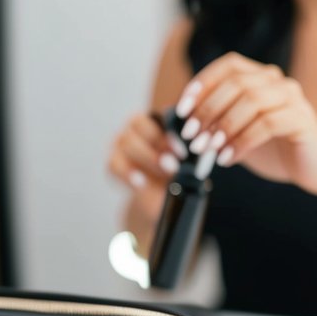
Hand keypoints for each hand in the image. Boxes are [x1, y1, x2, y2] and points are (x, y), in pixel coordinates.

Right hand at [106, 111, 178, 254]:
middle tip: (173, 164)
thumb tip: (203, 143)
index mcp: (155, 121)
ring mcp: (121, 144)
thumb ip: (192, 148)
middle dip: (157, 145)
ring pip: (126, 142)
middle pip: (137, 124)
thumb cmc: (178, 174)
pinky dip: (128, 173)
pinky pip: (114, 163)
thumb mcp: (189, 160)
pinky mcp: (113, 163)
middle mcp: (135, 128)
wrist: (160, 200)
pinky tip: (141, 183)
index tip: (182, 150)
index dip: (168, 132)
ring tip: (164, 174)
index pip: (156, 115)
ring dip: (147, 159)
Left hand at [174, 52, 316, 193]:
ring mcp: (292, 98)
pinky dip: (242, 141)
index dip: (202, 83)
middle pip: (236, 83)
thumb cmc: (272, 148)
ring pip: (251, 101)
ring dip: (224, 126)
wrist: (314, 167)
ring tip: (208, 150)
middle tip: (191, 137)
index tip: (182, 109)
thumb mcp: (235, 133)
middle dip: (208, 110)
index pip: (228, 66)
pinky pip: (267, 124)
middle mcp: (277, 82)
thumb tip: (176, 121)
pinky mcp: (302, 119)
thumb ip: (212, 124)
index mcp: (260, 78)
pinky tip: (228, 158)